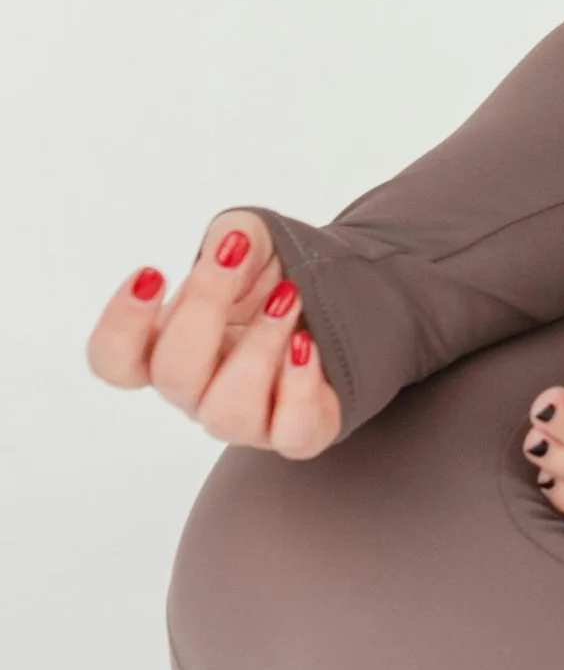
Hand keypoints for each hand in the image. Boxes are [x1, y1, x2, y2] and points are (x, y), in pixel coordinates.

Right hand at [85, 210, 342, 454]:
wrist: (343, 301)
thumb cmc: (274, 278)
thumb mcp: (252, 240)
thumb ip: (233, 237)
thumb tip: (231, 246)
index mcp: (166, 346)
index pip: (113, 359)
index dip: (120, 325)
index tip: (151, 273)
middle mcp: (197, 390)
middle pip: (171, 375)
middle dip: (203, 310)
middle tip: (235, 259)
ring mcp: (243, 419)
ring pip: (226, 411)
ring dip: (258, 347)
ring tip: (288, 297)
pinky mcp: (295, 432)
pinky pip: (291, 431)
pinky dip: (300, 386)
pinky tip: (308, 345)